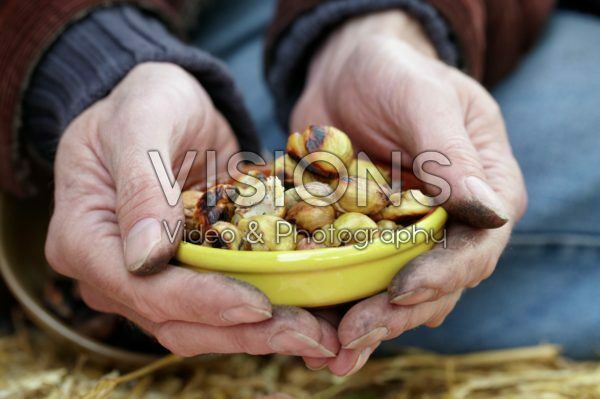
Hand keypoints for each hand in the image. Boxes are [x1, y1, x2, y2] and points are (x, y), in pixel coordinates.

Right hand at [46, 63, 338, 357]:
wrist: (167, 105)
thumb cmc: (145, 101)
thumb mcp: (141, 121)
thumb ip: (141, 185)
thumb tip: (146, 258)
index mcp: (83, 236)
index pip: (138, 286)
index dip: (200, 302)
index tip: (258, 304)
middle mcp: (110, 272)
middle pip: (173, 320)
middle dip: (242, 332)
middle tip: (309, 336)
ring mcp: (147, 280)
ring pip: (200, 326)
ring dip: (259, 334)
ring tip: (318, 334)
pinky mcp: (184, 275)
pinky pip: (220, 306)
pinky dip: (262, 314)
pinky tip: (306, 314)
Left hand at [292, 11, 526, 373]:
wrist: (345, 72)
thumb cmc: (393, 72)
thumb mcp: (422, 99)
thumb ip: (452, 154)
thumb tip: (491, 212)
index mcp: (484, 190)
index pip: (476, 246)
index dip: (442, 275)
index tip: (402, 291)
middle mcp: (449, 222)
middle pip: (435, 283)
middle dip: (395, 313)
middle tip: (351, 335)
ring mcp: (405, 235)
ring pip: (395, 291)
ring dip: (366, 325)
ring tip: (329, 352)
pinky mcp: (364, 238)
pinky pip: (355, 277)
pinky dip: (336, 305)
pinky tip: (313, 332)